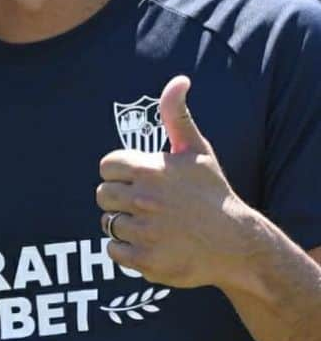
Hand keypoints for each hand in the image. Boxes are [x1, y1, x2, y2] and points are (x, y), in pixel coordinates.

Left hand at [96, 76, 255, 288]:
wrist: (238, 244)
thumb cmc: (212, 193)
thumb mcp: (197, 150)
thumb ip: (177, 114)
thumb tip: (179, 80)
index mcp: (149, 169)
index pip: (106, 166)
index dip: (120, 173)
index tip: (140, 180)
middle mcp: (144, 199)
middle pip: (102, 195)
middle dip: (119, 198)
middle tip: (146, 204)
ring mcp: (144, 231)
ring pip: (108, 223)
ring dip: (125, 224)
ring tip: (154, 224)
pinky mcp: (146, 261)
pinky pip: (114, 252)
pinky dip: (127, 250)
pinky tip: (152, 244)